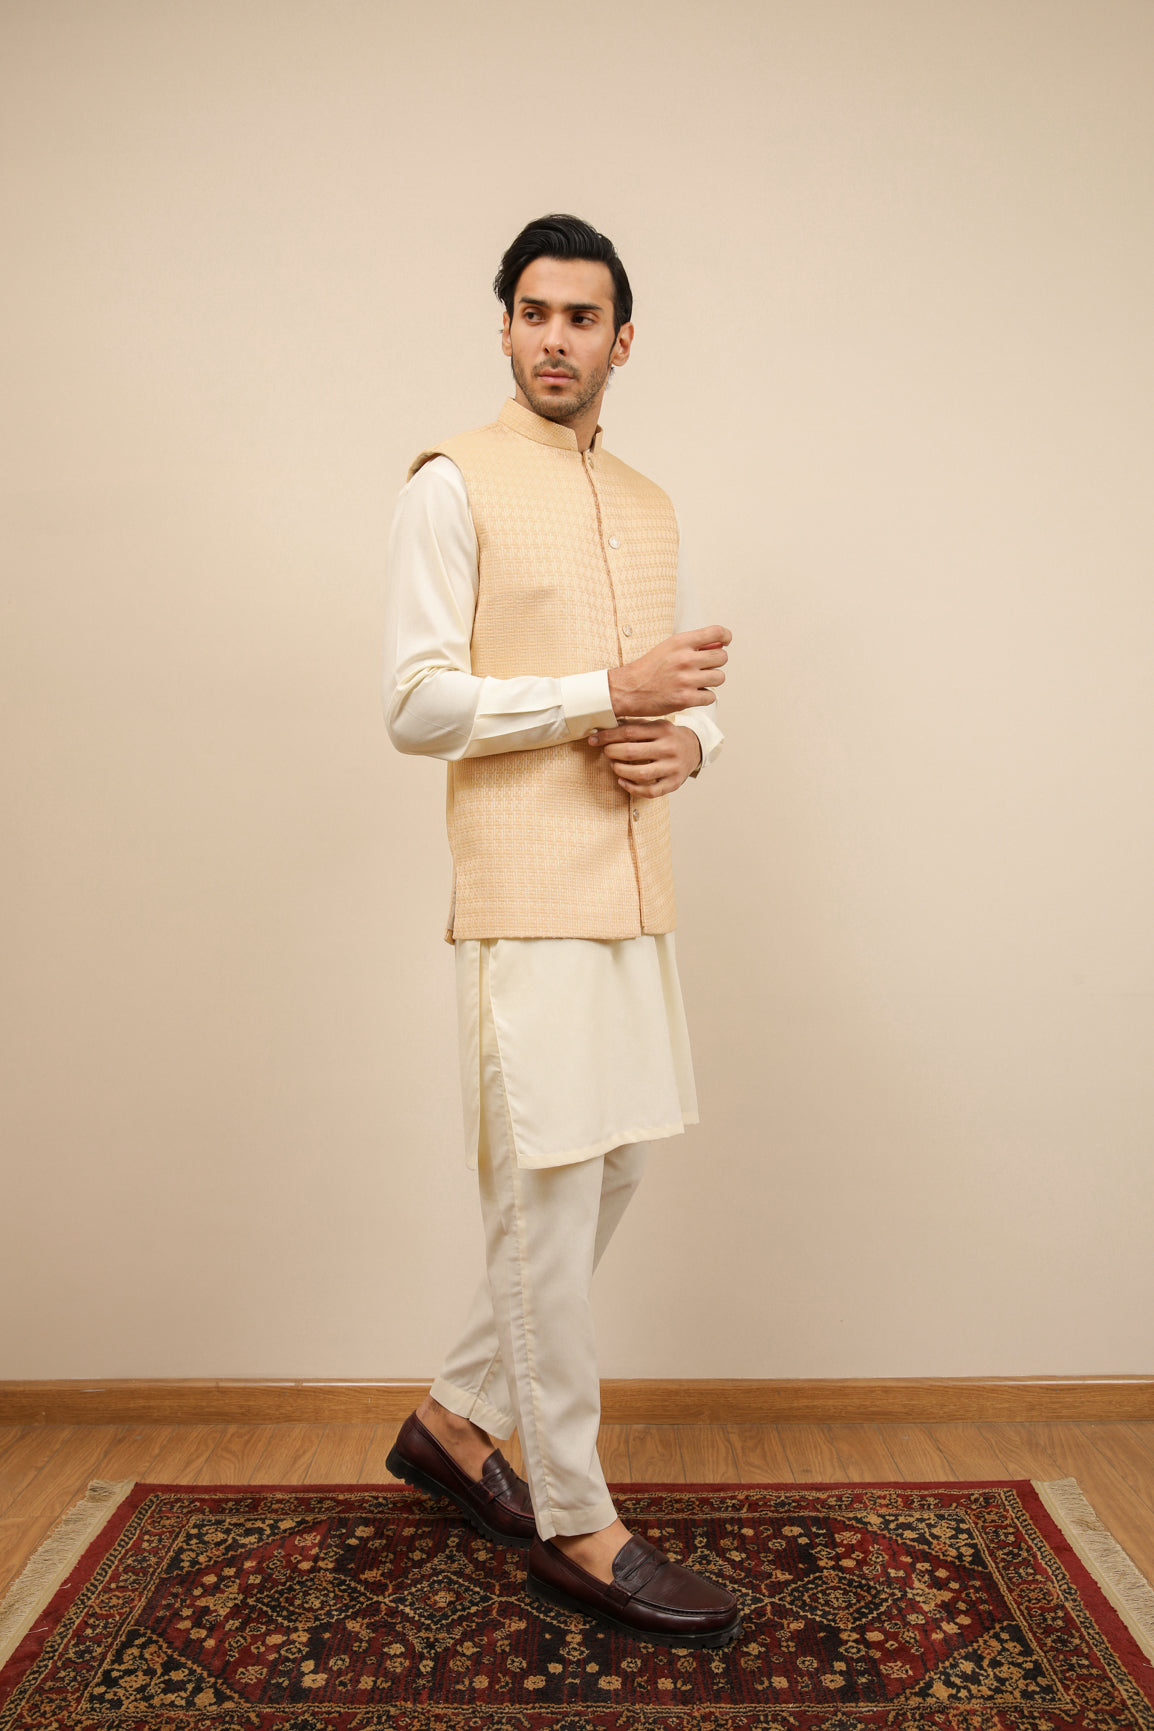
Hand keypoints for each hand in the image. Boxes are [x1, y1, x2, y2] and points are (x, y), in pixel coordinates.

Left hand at [587, 719, 702, 797]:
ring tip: (614, 765)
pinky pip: (649, 791)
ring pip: (639, 773)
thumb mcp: (655, 725)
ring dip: (619, 770)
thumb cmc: (668, 737)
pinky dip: (631, 788)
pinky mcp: (673, 783)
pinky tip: (622, 781)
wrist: (695, 748)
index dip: (608, 736)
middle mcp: (668, 748)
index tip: (594, 739)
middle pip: (631, 752)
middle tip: (606, 752)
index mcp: (662, 729)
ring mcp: (672, 767)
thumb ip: (634, 725)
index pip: (629, 732)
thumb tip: (605, 726)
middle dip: (612, 752)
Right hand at [607, 625, 729, 716]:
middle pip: (722, 657)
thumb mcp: (668, 648)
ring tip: (696, 682)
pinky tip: (692, 694)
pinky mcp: (685, 699)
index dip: (726, 637)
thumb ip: (694, 645)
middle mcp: (685, 659)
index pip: (717, 632)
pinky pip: (711, 696)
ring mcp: (686, 680)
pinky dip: (704, 697)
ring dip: (711, 681)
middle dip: (716, 663)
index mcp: (681, 642)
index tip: (724, 642)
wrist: (628, 690)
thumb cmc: (648, 668)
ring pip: (720, 677)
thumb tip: (721, 643)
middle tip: (703, 668)